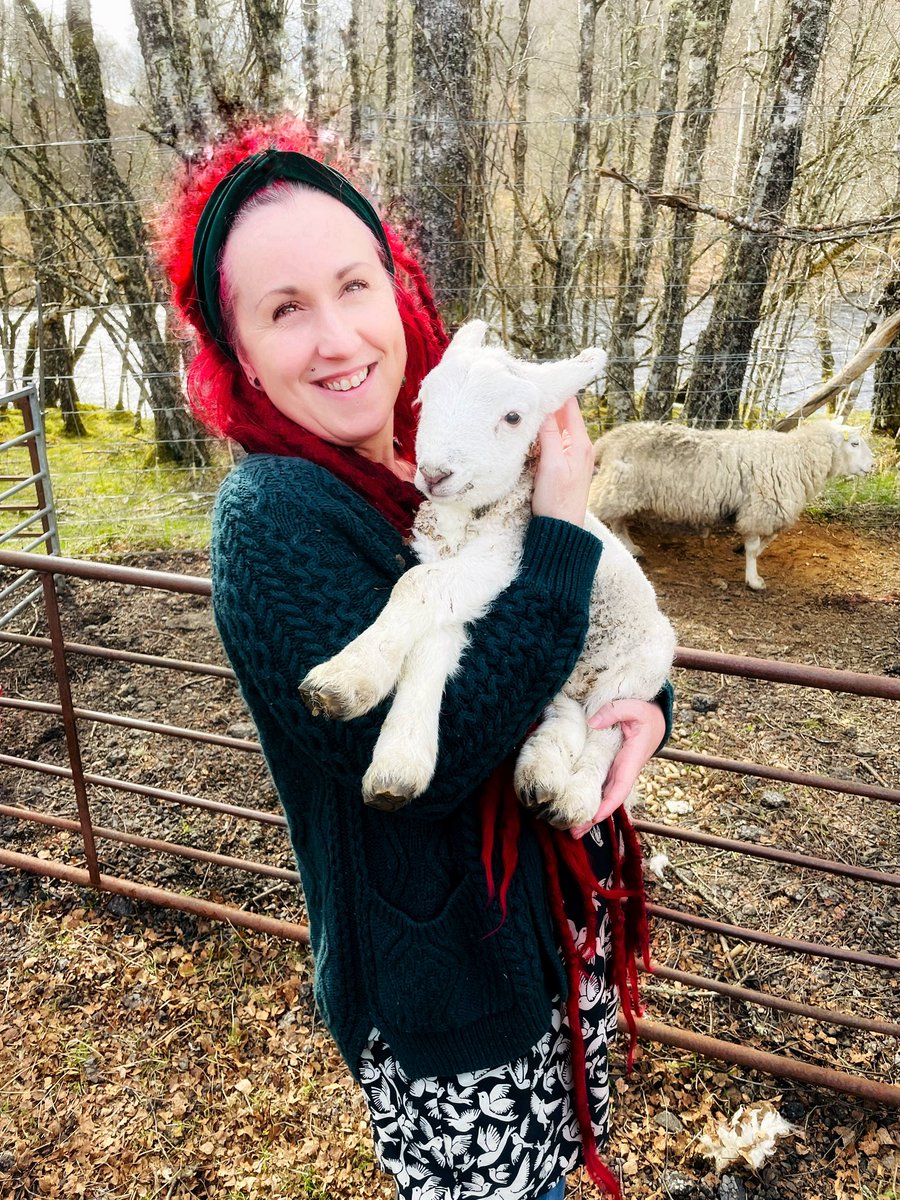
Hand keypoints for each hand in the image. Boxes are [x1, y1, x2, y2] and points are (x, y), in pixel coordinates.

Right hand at [531, 395, 594, 526]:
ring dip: (543, 420)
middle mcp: (580, 445)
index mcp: (580, 442)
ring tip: (524, 411)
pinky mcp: (563, 464)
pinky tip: (529, 434)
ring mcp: (572, 455)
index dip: (554, 392)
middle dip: (546, 404)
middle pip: (563, 414)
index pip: (570, 405)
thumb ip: (549, 435)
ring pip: (557, 427)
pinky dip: (542, 434)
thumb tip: (545, 407)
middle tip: (525, 395)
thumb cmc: (557, 500)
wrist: (561, 529)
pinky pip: (553, 441)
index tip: (535, 384)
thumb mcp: (551, 465)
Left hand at [570, 698, 665, 837]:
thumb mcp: (634, 706)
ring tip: (570, 831)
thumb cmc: (645, 713)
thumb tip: (592, 722)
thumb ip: (614, 711)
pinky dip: (589, 800)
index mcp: (631, 759)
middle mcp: (624, 770)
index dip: (608, 804)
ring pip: (603, 797)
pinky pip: (599, 787)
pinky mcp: (610, 768)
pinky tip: (575, 810)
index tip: (594, 817)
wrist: (655, 718)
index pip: (620, 787)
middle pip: (609, 799)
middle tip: (573, 834)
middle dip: (593, 818)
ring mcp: (617, 771)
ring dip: (589, 814)